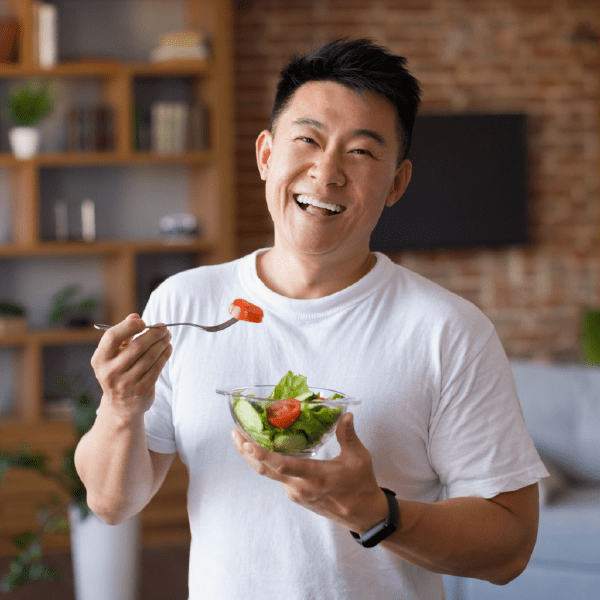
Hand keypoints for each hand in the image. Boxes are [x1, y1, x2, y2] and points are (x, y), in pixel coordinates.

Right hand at [91, 313, 171, 419]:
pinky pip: (157, 368)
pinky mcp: (141, 390)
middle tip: (164, 327)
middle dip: (154, 334)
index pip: (113, 337)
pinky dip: (165, 355)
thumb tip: (134, 316)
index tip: (143, 321)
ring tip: (167, 336)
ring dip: (162, 343)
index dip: (129, 326)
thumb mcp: (113, 354)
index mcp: (100, 359)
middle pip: (137, 346)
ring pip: (150, 357)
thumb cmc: (118, 371)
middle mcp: (110, 372)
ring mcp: (126, 383)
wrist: (120, 405)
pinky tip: (168, 348)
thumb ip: (123, 335)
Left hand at [232, 413, 388, 533]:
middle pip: (266, 470)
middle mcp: (300, 487)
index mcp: (315, 478)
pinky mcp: (296, 495)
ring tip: (242, 438)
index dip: (262, 455)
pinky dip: (267, 463)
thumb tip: (346, 415)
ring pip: (269, 474)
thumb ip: (348, 435)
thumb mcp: (358, 458)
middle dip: (247, 452)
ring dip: (254, 457)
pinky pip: (277, 477)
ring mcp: (296, 493)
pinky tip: (262, 449)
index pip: (282, 466)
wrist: (363, 515)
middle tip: (234, 433)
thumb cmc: (361, 485)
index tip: (246, 444)